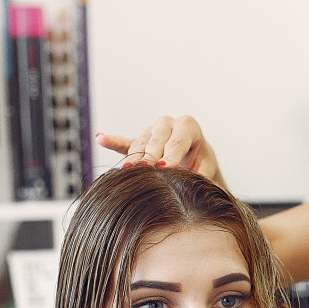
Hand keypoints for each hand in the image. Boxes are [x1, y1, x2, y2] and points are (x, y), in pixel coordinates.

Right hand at [96, 115, 225, 186]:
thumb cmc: (202, 163)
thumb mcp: (207, 167)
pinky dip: (113, 141)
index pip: (178, 141)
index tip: (166, 168)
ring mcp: (150, 132)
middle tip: (145, 170)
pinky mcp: (138, 142)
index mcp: (187, 126)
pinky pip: (124, 142)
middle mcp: (167, 124)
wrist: (195, 160)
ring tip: (128, 169)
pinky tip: (101, 138)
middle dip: (151, 156)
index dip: (172, 155)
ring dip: (134, 157)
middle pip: (156, 140)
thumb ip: (202, 173)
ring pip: (140, 143)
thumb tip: (196, 183)